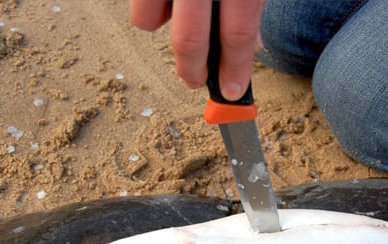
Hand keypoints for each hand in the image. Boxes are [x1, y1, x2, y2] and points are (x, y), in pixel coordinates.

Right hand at [129, 0, 264, 99]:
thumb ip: (248, 6)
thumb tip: (250, 47)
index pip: (237, 34)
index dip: (235, 68)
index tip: (232, 90)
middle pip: (189, 40)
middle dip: (192, 70)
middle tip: (196, 79)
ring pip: (145, 19)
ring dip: (159, 28)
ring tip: (176, 18)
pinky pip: (137, 1)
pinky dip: (152, 7)